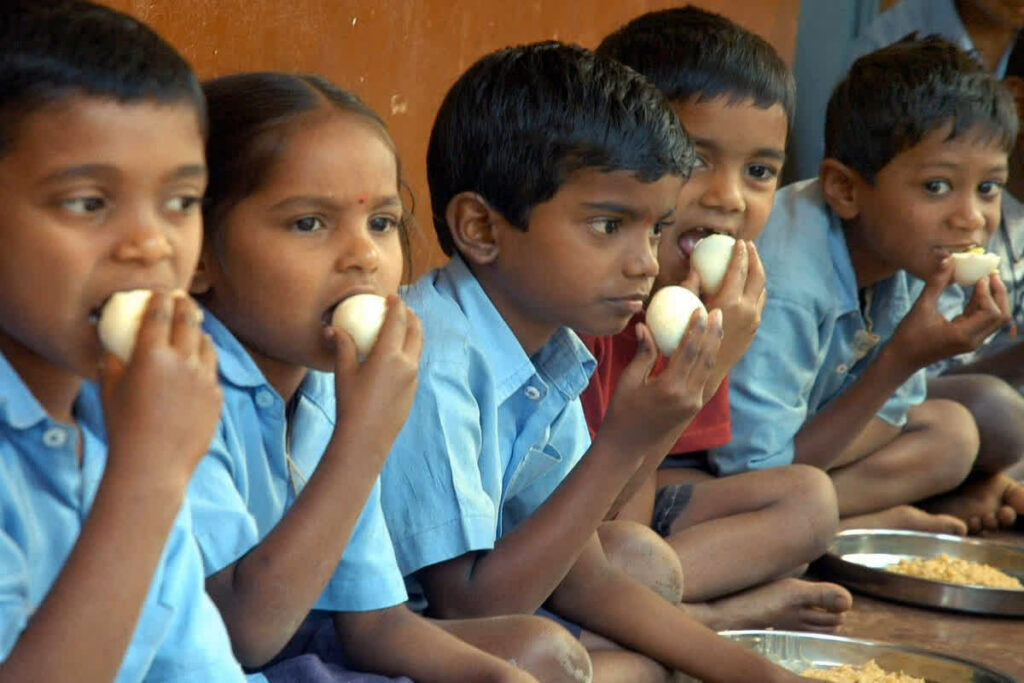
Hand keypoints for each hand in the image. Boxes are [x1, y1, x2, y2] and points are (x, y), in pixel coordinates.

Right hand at [100, 291, 221, 487]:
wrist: (154, 465)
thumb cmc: (123, 428)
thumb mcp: (109, 391)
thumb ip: (112, 363)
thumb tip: (113, 347)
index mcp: (151, 356)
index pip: (159, 315)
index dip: (160, 299)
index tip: (161, 292)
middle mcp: (182, 362)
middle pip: (189, 321)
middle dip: (185, 305)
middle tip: (182, 299)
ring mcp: (204, 380)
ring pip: (207, 345)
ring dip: (200, 333)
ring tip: (195, 330)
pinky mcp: (217, 397)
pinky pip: (212, 372)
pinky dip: (205, 364)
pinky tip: (199, 365)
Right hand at [328, 294, 422, 457]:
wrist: (366, 438)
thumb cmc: (351, 403)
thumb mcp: (344, 372)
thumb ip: (342, 346)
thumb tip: (332, 328)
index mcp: (389, 355)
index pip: (398, 321)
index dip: (397, 306)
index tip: (392, 297)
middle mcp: (407, 364)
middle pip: (416, 331)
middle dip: (412, 316)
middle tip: (403, 309)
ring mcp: (413, 378)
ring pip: (418, 348)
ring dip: (414, 333)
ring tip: (404, 328)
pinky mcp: (413, 390)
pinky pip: (414, 364)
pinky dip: (409, 352)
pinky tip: (397, 356)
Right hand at [599, 306, 722, 460]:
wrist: (628, 445)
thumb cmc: (622, 411)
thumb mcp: (630, 380)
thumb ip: (643, 353)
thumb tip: (644, 326)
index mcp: (670, 388)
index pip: (688, 352)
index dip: (696, 329)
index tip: (700, 309)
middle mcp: (687, 396)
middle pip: (705, 358)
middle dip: (712, 333)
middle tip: (717, 311)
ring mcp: (693, 403)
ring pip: (709, 368)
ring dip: (714, 344)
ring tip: (718, 324)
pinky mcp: (694, 407)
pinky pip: (704, 377)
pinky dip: (708, 359)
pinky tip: (709, 345)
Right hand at [698, 240, 765, 394]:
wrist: (702, 380)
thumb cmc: (686, 343)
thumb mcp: (682, 313)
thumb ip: (688, 290)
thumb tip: (693, 268)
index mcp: (727, 306)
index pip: (738, 272)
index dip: (739, 255)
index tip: (738, 241)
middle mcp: (745, 314)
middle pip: (757, 278)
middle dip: (754, 258)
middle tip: (748, 245)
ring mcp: (752, 324)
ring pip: (762, 292)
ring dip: (757, 274)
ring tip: (750, 261)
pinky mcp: (753, 332)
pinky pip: (758, 305)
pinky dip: (755, 290)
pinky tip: (746, 286)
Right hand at [889, 258, 1009, 371]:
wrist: (903, 358)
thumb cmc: (909, 335)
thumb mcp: (921, 306)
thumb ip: (936, 283)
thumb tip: (948, 260)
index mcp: (963, 335)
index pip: (991, 312)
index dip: (988, 292)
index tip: (979, 277)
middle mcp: (973, 341)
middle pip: (1002, 316)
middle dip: (999, 293)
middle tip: (992, 274)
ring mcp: (972, 341)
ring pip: (996, 318)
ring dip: (994, 298)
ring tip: (985, 279)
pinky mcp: (968, 339)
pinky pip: (984, 320)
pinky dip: (984, 304)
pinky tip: (976, 290)